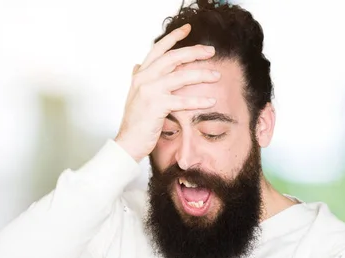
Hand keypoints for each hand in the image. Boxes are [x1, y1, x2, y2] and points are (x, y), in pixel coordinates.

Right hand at [115, 23, 220, 161]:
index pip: (158, 49)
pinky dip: (198, 101)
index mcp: (141, 74)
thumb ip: (139, 78)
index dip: (173, 37)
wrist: (128, 141)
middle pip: (173, 58)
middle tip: (211, 51)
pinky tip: (211, 101)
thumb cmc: (135, 121)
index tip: (187, 29)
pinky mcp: (156, 106)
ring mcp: (149, 91)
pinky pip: (182, 101)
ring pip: (180, 76)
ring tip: (216, 75)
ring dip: (201, 74)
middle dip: (194, 52)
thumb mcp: (136, 95)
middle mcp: (144, 78)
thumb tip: (137, 65)